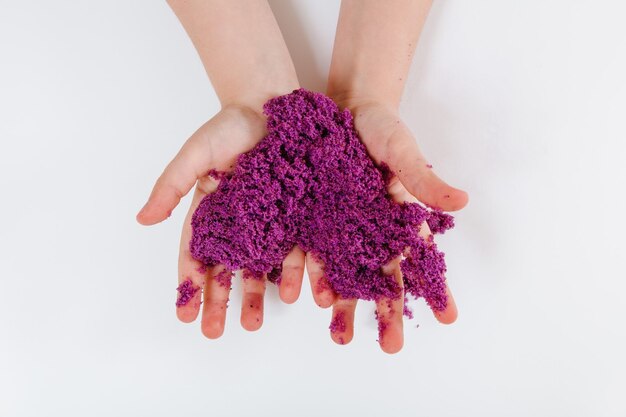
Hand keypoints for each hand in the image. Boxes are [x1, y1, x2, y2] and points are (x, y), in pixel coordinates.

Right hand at [137, 104, 281, 336]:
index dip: (190, 284)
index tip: (184, 313)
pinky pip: (297, 247)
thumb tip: (143, 220)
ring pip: (262, 266)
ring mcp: (270, 220)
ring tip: (252, 324)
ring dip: (255, 296)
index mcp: (211, 212)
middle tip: (214, 332)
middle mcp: (239, 222)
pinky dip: (295, 272)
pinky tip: (295, 294)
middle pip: (227, 268)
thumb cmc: (229, 127)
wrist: (272, 105)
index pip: (197, 254)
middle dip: (219, 300)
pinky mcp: (299, 214)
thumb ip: (171, 187)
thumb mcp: (195, 156)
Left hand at [315, 99, 467, 352]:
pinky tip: (305, 297)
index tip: (448, 318)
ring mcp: (340, 226)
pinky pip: (309, 249)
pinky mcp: (310, 217)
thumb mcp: (403, 151)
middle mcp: (371, 228)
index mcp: (398, 217)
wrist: (340, 108)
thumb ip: (424, 180)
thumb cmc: (380, 127)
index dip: (434, 287)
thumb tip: (462, 202)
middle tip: (392, 348)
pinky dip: (308, 273)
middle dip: (386, 311)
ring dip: (345, 304)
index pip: (419, 258)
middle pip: (380, 276)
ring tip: (341, 337)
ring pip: (344, 272)